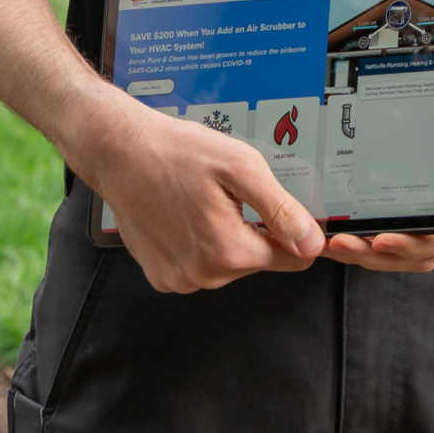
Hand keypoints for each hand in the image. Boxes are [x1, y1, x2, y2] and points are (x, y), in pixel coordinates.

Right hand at [78, 98, 325, 293]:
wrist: (121, 153)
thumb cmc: (176, 153)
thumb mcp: (241, 168)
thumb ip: (280, 209)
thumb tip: (312, 244)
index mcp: (229, 251)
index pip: (291, 260)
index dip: (298, 235)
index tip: (290, 214)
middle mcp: (204, 275)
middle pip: (256, 260)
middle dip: (252, 228)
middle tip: (230, 194)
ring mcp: (179, 279)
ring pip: (227, 263)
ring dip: (225, 236)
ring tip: (203, 200)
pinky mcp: (161, 276)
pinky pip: (198, 266)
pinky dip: (198, 244)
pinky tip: (185, 215)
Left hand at [322, 65, 433, 272]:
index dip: (412, 245)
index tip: (383, 239)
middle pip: (411, 254)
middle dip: (374, 254)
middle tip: (341, 243)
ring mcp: (429, 220)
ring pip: (396, 252)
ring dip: (363, 253)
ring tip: (331, 244)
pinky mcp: (411, 213)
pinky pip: (387, 236)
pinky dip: (361, 240)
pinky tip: (333, 234)